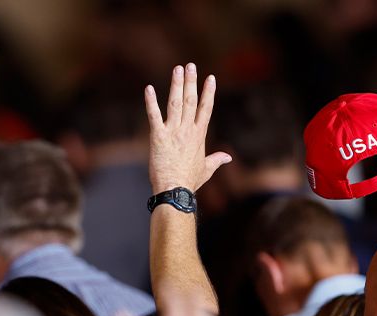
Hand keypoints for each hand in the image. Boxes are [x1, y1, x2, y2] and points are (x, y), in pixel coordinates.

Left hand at [145, 63, 231, 194]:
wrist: (175, 190)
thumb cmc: (189, 181)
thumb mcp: (206, 169)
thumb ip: (217, 160)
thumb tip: (228, 157)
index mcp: (199, 135)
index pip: (206, 109)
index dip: (208, 92)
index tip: (210, 78)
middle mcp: (187, 130)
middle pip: (191, 100)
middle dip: (191, 81)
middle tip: (190, 65)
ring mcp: (173, 132)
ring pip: (175, 103)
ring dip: (176, 84)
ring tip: (177, 69)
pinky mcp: (158, 136)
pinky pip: (154, 115)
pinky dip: (150, 102)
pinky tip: (148, 89)